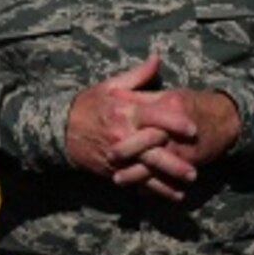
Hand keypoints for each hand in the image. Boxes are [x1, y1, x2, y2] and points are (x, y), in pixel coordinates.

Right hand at [64, 54, 241, 201]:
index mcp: (125, 112)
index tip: (193, 129)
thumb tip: (157, 58)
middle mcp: (122, 136)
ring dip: (165, 182)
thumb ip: (138, 75)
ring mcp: (117, 156)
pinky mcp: (112, 169)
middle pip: (152, 151)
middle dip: (173, 163)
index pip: (153, 116)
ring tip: (185, 188)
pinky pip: (134, 181)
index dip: (174, 122)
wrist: (59, 128)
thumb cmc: (89, 104)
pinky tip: (169, 196)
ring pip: (144, 171)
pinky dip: (151, 190)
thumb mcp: (111, 86)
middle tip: (194, 171)